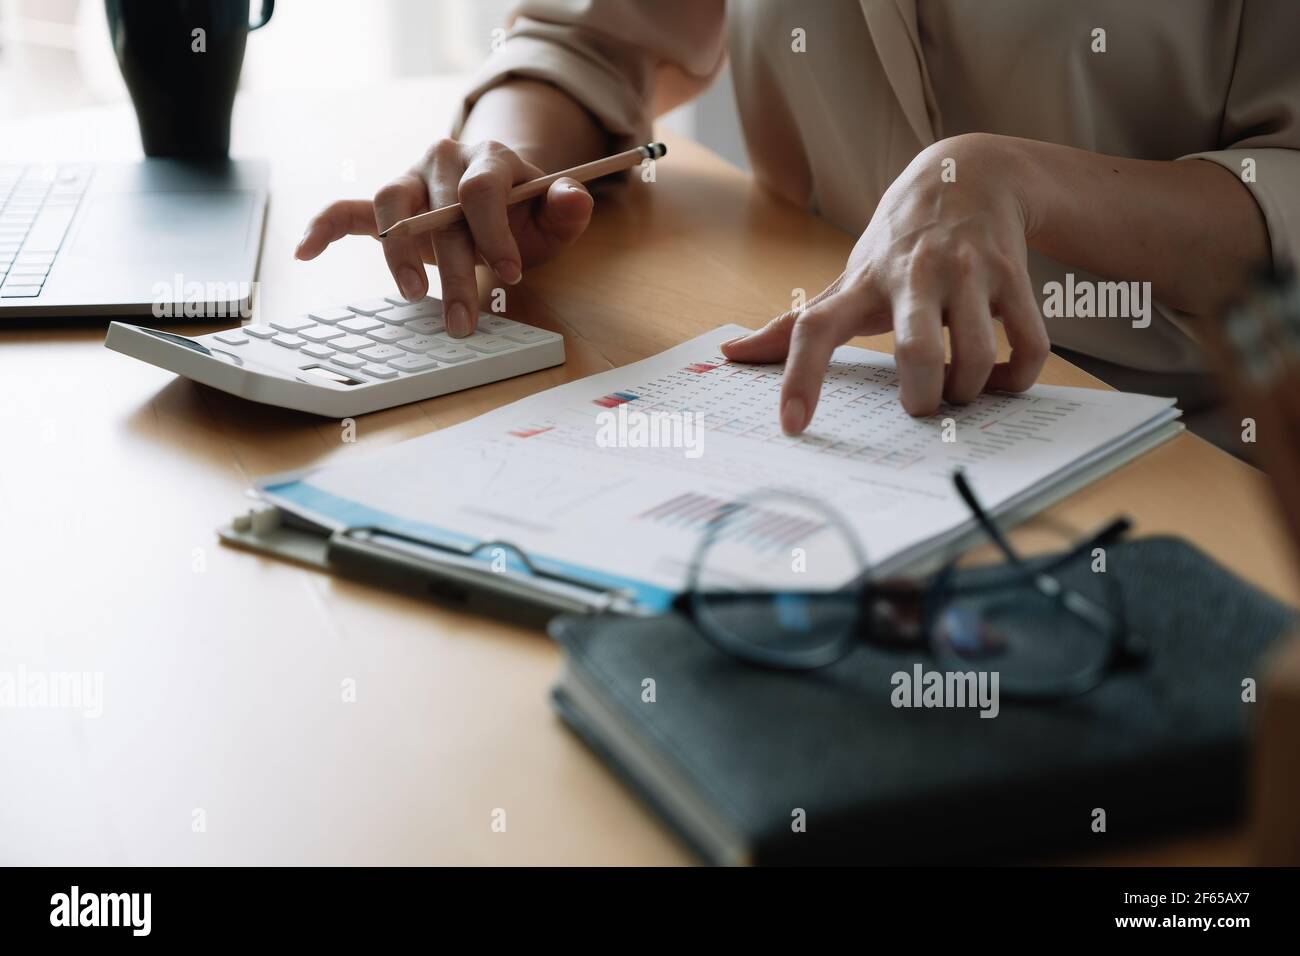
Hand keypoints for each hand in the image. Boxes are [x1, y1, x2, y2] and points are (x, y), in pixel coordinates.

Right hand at [295, 138, 593, 336]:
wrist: (498, 193)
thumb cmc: (525, 212)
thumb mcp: (553, 214)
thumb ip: (568, 207)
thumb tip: (575, 197)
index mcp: (488, 159)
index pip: (482, 191)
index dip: (494, 233)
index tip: (510, 274)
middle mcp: (443, 161)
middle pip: (439, 212)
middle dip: (453, 270)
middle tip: (462, 319)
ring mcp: (411, 181)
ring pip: (391, 207)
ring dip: (397, 253)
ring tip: (412, 294)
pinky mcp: (388, 203)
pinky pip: (348, 210)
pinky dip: (324, 227)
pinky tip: (304, 251)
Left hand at [721, 133, 1049, 431]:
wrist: (968, 175)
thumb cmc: (896, 244)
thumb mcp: (846, 277)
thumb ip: (794, 324)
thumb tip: (730, 354)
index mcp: (862, 283)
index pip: (814, 327)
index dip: (800, 377)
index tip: (792, 424)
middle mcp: (914, 274)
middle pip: (915, 352)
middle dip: (921, 397)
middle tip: (919, 407)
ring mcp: (968, 273)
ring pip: (974, 357)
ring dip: (968, 391)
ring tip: (959, 392)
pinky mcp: (1013, 277)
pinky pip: (1028, 348)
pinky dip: (1016, 379)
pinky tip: (998, 379)